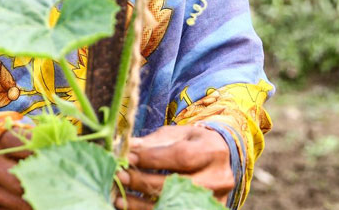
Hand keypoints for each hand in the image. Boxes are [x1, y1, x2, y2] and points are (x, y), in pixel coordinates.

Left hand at [116, 125, 231, 209]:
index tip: (128, 158)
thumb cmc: (193, 144)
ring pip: (173, 205)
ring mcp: (215, 199)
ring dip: (141, 204)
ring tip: (119, 198)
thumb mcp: (177, 135)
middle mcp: (218, 178)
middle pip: (176, 184)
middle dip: (143, 182)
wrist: (219, 160)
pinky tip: (132, 207)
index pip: (180, 156)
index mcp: (212, 151)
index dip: (152, 159)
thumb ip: (153, 143)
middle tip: (120, 177)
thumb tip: (127, 148)